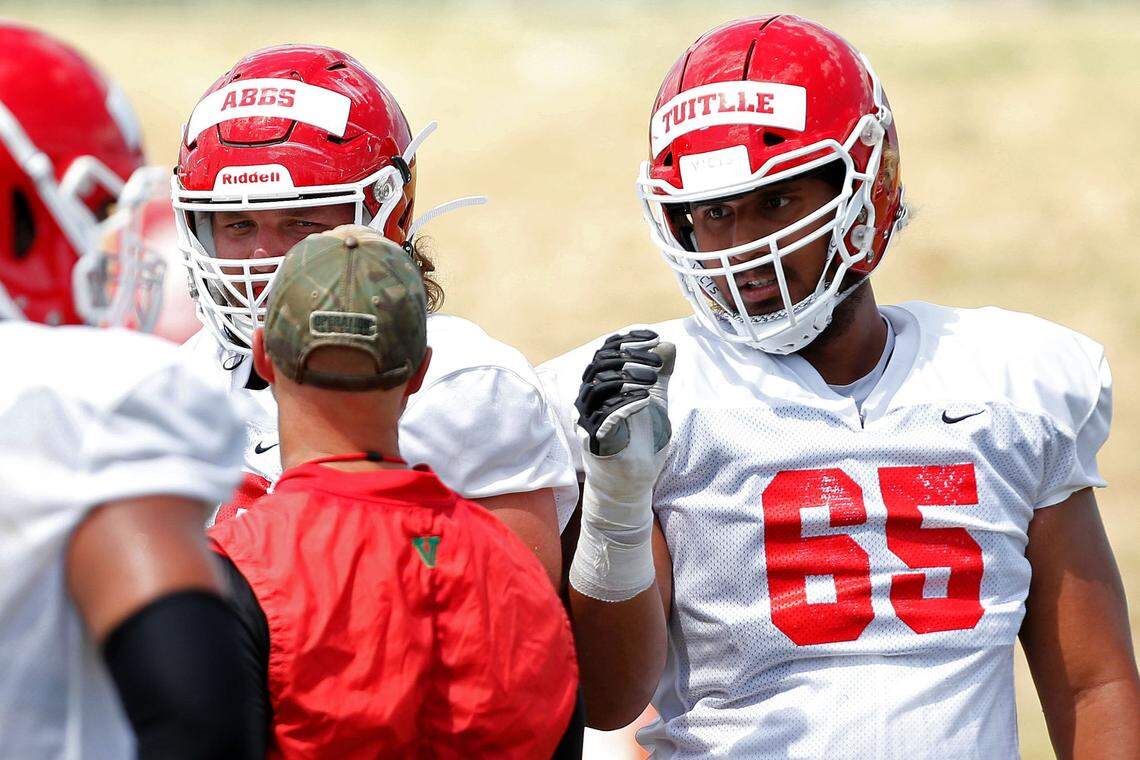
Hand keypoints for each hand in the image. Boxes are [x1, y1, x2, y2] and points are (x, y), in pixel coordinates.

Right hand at [570, 330, 675, 601]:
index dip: (628, 341)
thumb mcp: (656, 402)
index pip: (608, 352)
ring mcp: (589, 419)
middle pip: (600, 364)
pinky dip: (624, 402)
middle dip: (629, 357)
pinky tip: (644, 399)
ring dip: (625, 376)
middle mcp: (590, 399)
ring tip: (651, 378)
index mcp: (603, 386)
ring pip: (598, 386)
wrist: (631, 482)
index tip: (652, 338)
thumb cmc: (640, 441)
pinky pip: (603, 415)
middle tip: (654, 361)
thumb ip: (660, 375)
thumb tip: (669, 344)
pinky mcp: (593, 438)